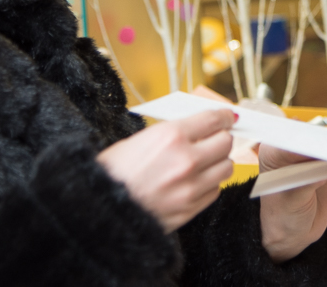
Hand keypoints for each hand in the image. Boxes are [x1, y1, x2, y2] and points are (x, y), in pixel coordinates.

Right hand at [97, 108, 234, 231]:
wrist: (99, 209)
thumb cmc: (113, 172)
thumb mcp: (139, 139)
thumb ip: (173, 132)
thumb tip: (198, 126)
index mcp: (171, 136)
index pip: (214, 119)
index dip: (223, 117)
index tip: (227, 117)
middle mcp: (186, 160)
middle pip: (225, 143)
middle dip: (221, 139)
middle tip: (214, 139)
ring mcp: (191, 187)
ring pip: (226, 168)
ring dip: (218, 163)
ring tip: (204, 162)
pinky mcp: (191, 209)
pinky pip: (214, 191)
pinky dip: (209, 185)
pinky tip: (194, 182)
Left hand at [258, 99, 326, 260]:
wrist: (291, 230)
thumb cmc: (283, 217)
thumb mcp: (291, 203)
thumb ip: (306, 183)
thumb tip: (325, 168)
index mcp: (274, 152)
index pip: (300, 140)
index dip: (321, 137)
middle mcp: (291, 146)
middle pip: (319, 134)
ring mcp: (311, 151)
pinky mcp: (326, 158)